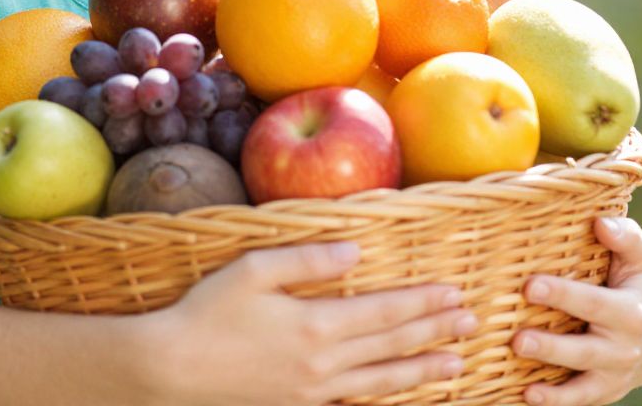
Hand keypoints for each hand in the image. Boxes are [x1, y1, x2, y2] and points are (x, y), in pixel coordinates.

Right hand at [148, 240, 478, 405]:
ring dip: (422, 370)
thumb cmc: (208, 312)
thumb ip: (308, 258)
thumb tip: (356, 250)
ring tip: (456, 365)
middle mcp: (323, 363)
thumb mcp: (253, 270)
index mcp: (316, 325)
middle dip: (434, 332)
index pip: (385, 312)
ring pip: (381, 381)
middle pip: (392, 345)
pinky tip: (397, 394)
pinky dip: (385, 397)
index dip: (422, 303)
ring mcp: (313, 392)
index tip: (453, 293)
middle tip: (470, 321)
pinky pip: (354, 403)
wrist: (171, 370)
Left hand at [512, 216, 641, 404]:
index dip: (564, 295)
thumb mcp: (640, 257)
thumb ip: (626, 237)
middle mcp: (625, 349)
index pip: (594, 304)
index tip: (530, 285)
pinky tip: (527, 395)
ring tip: (517, 362)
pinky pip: (580, 400)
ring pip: (582, 380)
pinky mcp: (602, 391)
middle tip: (517, 338)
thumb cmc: (635, 282)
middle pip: (586, 350)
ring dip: (549, 376)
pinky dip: (555, 401)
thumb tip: (602, 223)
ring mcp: (614, 374)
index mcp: (631, 312)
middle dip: (551, 345)